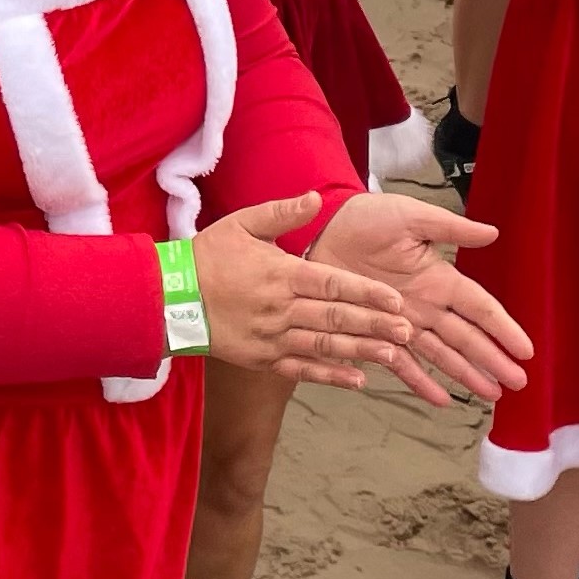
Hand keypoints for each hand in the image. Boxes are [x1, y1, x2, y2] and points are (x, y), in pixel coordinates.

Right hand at [190, 192, 431, 394]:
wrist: (169, 297)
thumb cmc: (208, 257)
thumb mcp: (242, 223)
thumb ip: (282, 211)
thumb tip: (316, 198)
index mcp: (281, 273)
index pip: (334, 284)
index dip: (367, 293)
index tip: (396, 300)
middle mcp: (281, 308)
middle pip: (337, 319)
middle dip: (376, 325)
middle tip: (409, 331)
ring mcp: (272, 337)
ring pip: (325, 347)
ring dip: (361, 352)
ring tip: (393, 356)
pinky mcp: (262, 358)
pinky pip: (302, 370)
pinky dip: (330, 376)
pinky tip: (357, 380)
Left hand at [307, 189, 529, 403]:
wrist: (322, 228)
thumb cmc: (367, 217)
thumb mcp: (411, 216)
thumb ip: (450, 228)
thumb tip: (492, 233)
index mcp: (439, 278)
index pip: (480, 308)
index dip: (503, 328)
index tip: (526, 350)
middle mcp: (426, 305)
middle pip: (467, 338)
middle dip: (493, 360)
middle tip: (518, 384)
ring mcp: (403, 322)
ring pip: (442, 355)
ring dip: (467, 375)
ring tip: (491, 395)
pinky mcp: (376, 332)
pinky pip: (402, 363)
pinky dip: (420, 382)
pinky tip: (442, 401)